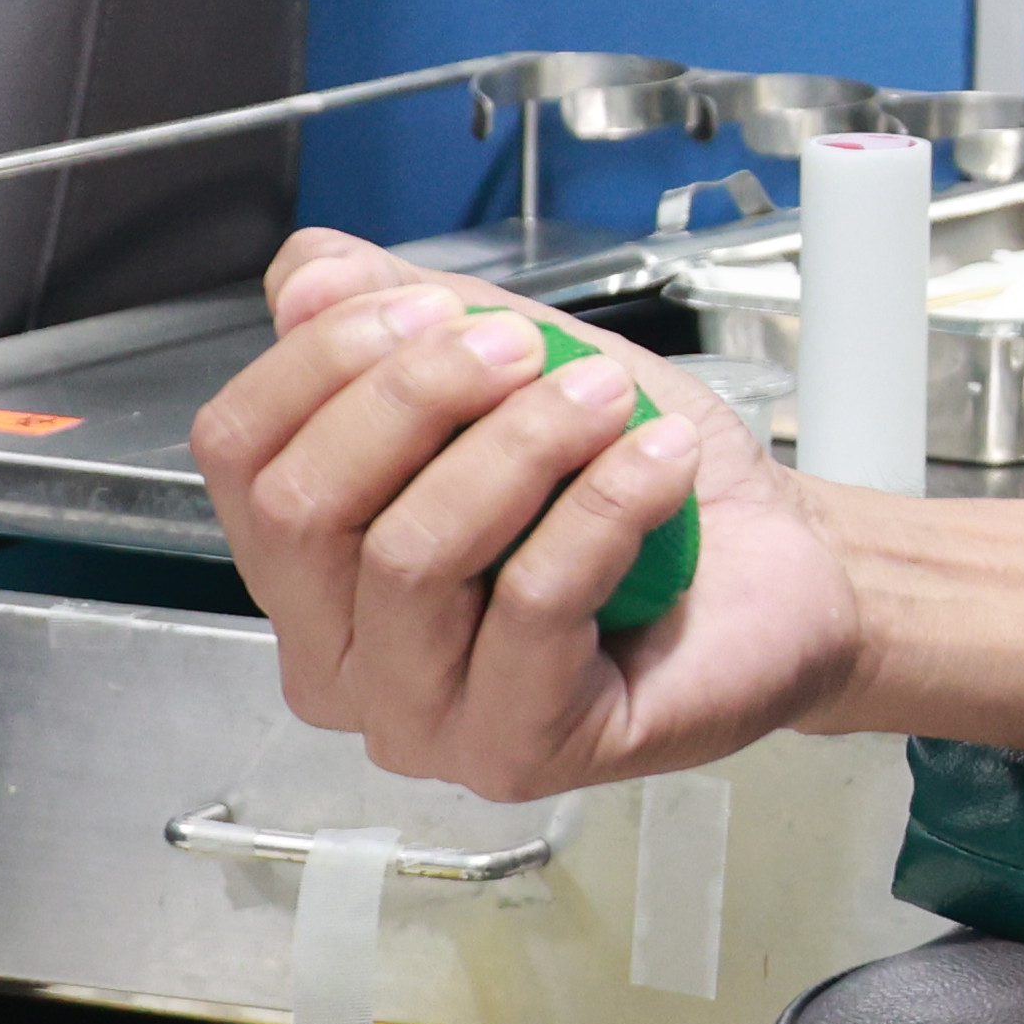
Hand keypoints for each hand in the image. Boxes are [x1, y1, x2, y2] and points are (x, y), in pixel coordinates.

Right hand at [193, 231, 871, 801]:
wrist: (786, 572)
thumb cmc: (640, 488)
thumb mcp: (516, 374)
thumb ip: (403, 319)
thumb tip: (308, 274)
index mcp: (307, 571)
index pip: (237, 454)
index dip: (322, 362)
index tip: (433, 308)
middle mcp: (339, 659)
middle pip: (305, 507)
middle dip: (415, 398)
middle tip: (527, 349)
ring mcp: (421, 720)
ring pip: (413, 556)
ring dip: (519, 447)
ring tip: (605, 397)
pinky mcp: (519, 749)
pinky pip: (532, 603)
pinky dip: (603, 506)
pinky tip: (660, 462)